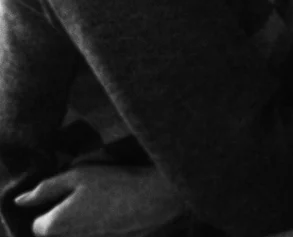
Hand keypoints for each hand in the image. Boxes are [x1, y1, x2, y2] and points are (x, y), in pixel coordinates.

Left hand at [14, 166, 183, 236]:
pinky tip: (117, 213)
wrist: (157, 198)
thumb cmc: (115, 182)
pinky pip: (96, 235)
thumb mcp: (78, 175)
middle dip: (66, 219)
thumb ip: (45, 189)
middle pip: (58, 233)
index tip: (69, 195)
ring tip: (105, 205)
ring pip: (78, 235)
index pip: (38, 224)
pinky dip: (103, 227)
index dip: (51, 208)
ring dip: (85, 223)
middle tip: (88, 198)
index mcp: (55, 226)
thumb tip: (20, 201)